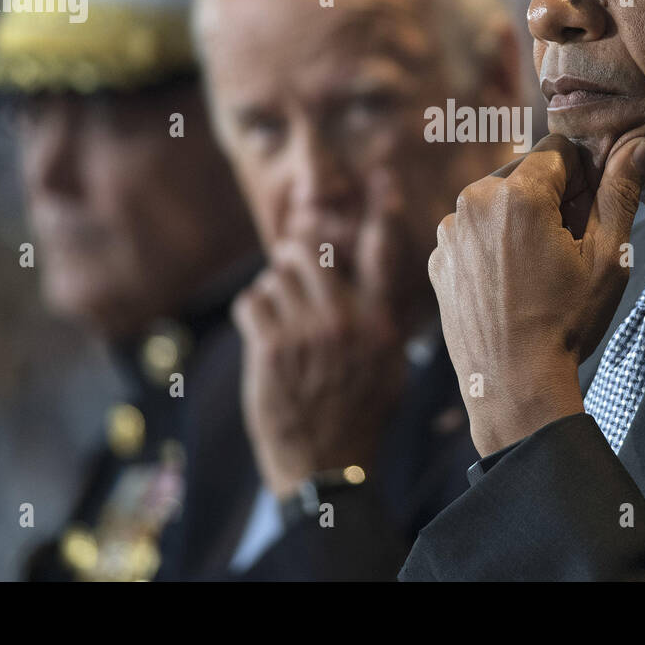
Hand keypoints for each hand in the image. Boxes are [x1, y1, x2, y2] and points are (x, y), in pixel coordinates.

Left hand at [233, 170, 411, 498]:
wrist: (327, 466)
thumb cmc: (361, 415)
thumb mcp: (391, 366)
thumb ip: (383, 318)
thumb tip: (375, 279)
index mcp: (380, 321)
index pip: (383, 253)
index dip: (382, 210)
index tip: (382, 177)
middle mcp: (347, 320)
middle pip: (311, 249)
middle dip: (296, 253)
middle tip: (293, 267)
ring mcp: (308, 332)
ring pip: (277, 274)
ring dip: (274, 290)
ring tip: (281, 317)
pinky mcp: (271, 348)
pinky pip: (252, 301)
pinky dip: (253, 313)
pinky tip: (264, 336)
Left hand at [428, 134, 644, 455]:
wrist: (513, 387)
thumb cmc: (565, 323)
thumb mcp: (608, 258)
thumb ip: (621, 192)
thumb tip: (639, 144)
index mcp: (516, 194)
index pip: (560, 152)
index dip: (584, 179)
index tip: (590, 216)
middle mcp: (472, 202)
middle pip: (526, 175)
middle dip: (551, 199)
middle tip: (569, 249)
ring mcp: (449, 233)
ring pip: (497, 204)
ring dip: (519, 221)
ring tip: (539, 272)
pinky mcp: (438, 259)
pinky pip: (472, 235)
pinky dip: (492, 248)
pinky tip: (511, 286)